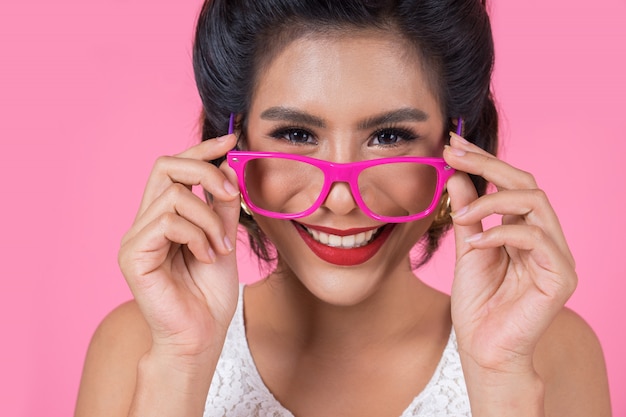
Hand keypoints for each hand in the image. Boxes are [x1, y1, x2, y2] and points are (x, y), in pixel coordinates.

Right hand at [118, 134, 240, 360]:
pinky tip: (207, 257)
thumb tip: (230, 165)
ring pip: (175, 196)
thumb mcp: (224, 237)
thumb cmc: (210, 292)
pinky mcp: (133, 254)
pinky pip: (168, 221)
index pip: (175, 167)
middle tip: (232, 194)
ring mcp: (136, 237)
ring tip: (221, 248)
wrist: (201, 335)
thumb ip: (223, 205)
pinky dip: (197, 235)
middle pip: (165, 166)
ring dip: (210, 219)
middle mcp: (145, 221)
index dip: (202, 149)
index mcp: (164, 216)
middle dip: (206, 172)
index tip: (232, 140)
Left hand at [444, 132, 576, 375]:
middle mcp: (545, 238)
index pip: (510, 184)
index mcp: (524, 230)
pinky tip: (475, 242)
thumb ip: (468, 215)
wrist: (483, 348)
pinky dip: (500, 232)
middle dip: (488, 164)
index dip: (483, 160)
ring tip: (461, 216)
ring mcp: (556, 256)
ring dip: (492, 201)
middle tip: (454, 153)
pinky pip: (534, 237)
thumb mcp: (467, 249)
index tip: (452, 145)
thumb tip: (457, 176)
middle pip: (526, 183)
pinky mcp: (560, 276)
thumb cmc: (477, 303)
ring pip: (535, 202)